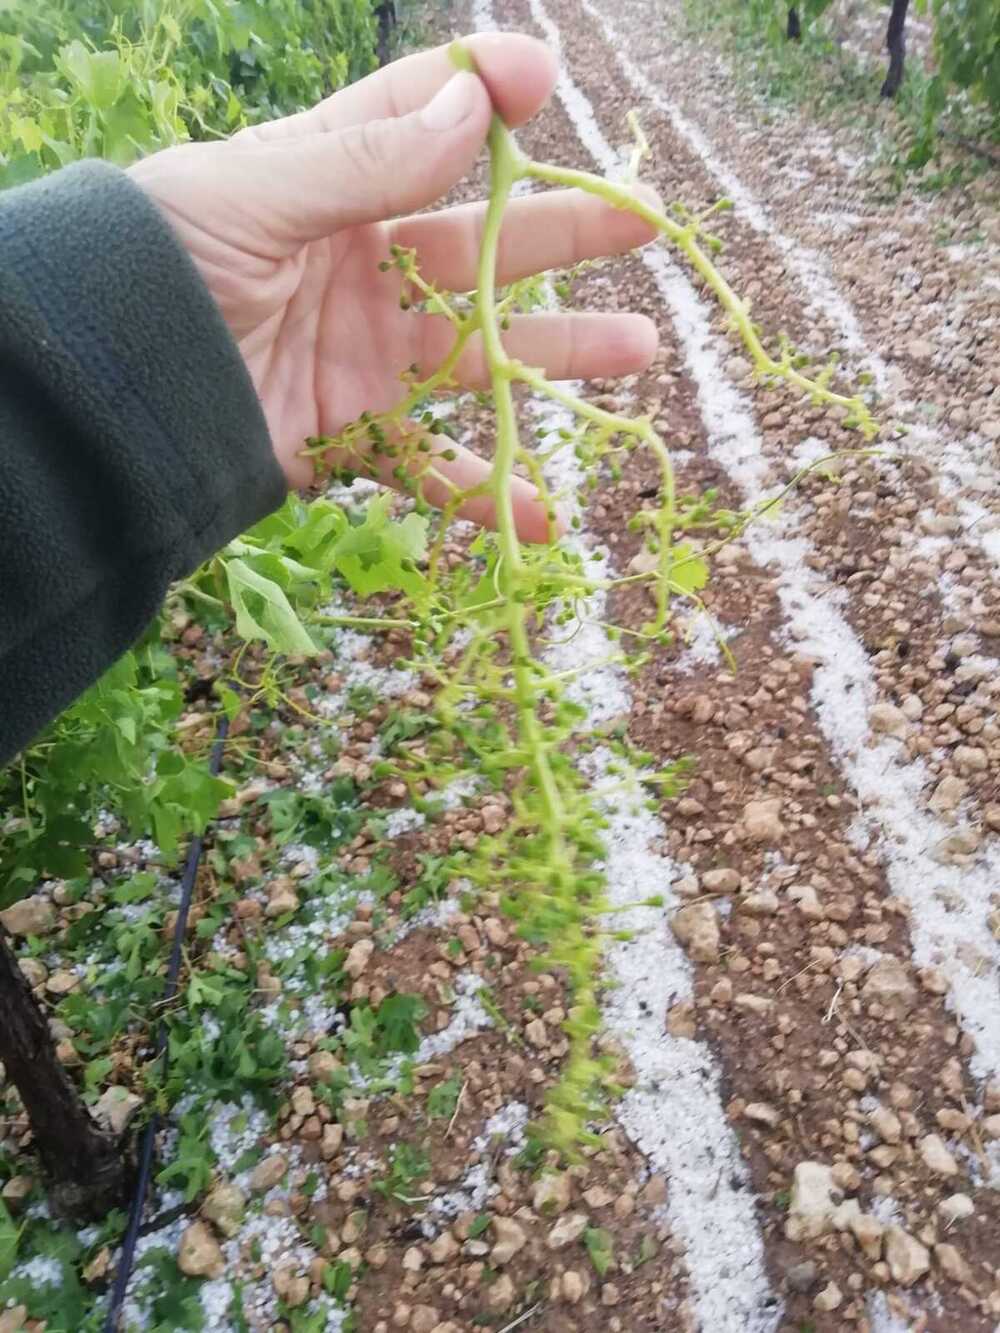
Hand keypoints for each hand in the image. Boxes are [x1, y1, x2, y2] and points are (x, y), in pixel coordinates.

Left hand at [128, 33, 657, 540]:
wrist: (104, 399)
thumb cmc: (157, 270)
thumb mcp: (249, 195)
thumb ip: (361, 162)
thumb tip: (471, 108)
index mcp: (326, 184)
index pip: (417, 122)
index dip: (482, 98)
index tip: (543, 87)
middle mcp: (359, 264)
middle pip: (480, 242)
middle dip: (561, 230)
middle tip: (642, 223)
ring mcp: (365, 352)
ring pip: (480, 352)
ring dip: (557, 355)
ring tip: (634, 351)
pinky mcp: (355, 432)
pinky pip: (431, 464)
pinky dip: (485, 495)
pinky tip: (543, 516)